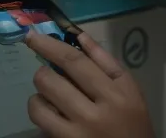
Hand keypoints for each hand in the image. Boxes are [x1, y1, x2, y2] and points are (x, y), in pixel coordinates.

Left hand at [25, 31, 153, 137]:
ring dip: (40, 93)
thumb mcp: (131, 91)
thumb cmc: (133, 123)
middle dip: (43, 72)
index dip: (50, 46)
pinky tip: (50, 111)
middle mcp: (95, 113)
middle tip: (49, 74)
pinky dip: (39, 110)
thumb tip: (81, 36)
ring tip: (52, 95)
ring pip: (40, 101)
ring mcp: (78, 132)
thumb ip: (107, 63)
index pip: (75, 62)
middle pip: (52, 80)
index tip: (32, 36)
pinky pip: (40, 121)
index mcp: (115, 94)